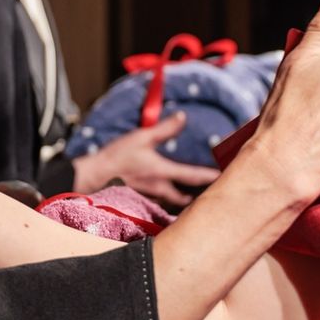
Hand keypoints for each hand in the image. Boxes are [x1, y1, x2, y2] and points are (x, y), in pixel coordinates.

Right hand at [72, 112, 219, 205]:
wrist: (95, 175)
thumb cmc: (117, 156)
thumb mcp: (142, 137)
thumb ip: (164, 129)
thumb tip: (183, 117)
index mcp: (162, 172)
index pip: (192, 176)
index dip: (209, 177)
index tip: (224, 177)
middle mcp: (159, 188)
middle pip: (184, 198)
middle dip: (198, 197)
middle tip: (210, 193)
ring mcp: (149, 195)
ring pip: (172, 201)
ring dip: (183, 199)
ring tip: (194, 197)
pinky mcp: (140, 197)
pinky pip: (158, 201)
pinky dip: (167, 199)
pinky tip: (167, 195)